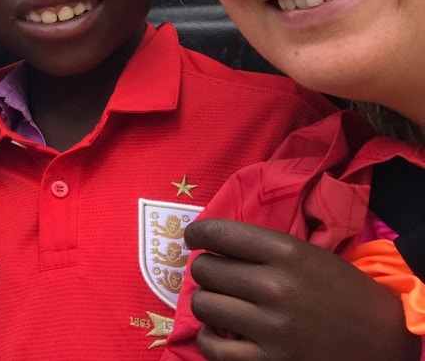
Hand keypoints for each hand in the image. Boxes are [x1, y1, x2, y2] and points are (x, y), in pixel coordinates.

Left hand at [184, 218, 419, 360]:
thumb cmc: (346, 295)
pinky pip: (211, 347)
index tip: (193, 238)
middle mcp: (276, 287)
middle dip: (205, 270)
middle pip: (205, 269)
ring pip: (203, 305)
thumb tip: (211, 244)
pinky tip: (221, 333)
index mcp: (288, 253)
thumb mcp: (310, 257)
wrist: (386, 344)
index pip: (219, 233)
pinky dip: (210, 339)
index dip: (197, 234)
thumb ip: (264, 250)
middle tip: (216, 276)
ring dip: (207, 303)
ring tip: (220, 304)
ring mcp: (271, 327)